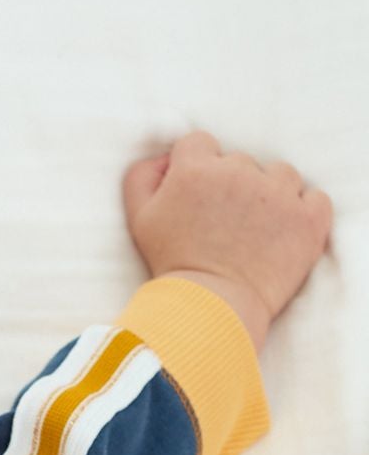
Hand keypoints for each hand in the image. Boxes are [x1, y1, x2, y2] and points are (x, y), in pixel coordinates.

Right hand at [123, 129, 331, 349]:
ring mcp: (278, 194)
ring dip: (272, 196)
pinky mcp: (308, 218)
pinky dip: (304, 213)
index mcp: (195, 169)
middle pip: (241, 161)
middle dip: (234, 187)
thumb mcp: (139, 219)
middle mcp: (238, 172)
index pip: (200, 143)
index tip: (200, 198)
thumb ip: (142, 176)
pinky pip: (315, 199)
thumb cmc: (172, 267)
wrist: (210, 311)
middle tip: (224, 226)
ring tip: (255, 233)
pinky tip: (285, 234)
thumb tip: (166, 157)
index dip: (198, 169)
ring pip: (281, 175)